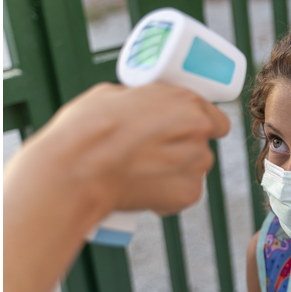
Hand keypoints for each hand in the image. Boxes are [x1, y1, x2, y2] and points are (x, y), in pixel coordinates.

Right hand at [19, 82, 230, 215]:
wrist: (77, 171)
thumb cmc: (88, 131)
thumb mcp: (114, 95)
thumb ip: (142, 101)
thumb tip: (140, 106)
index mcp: (186, 102)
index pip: (214, 118)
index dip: (196, 126)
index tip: (182, 132)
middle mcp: (198, 131)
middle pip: (202, 144)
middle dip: (181, 150)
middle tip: (151, 153)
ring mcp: (196, 164)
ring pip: (194, 169)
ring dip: (175, 172)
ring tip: (141, 172)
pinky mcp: (189, 194)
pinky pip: (183, 194)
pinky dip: (168, 196)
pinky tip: (142, 189)